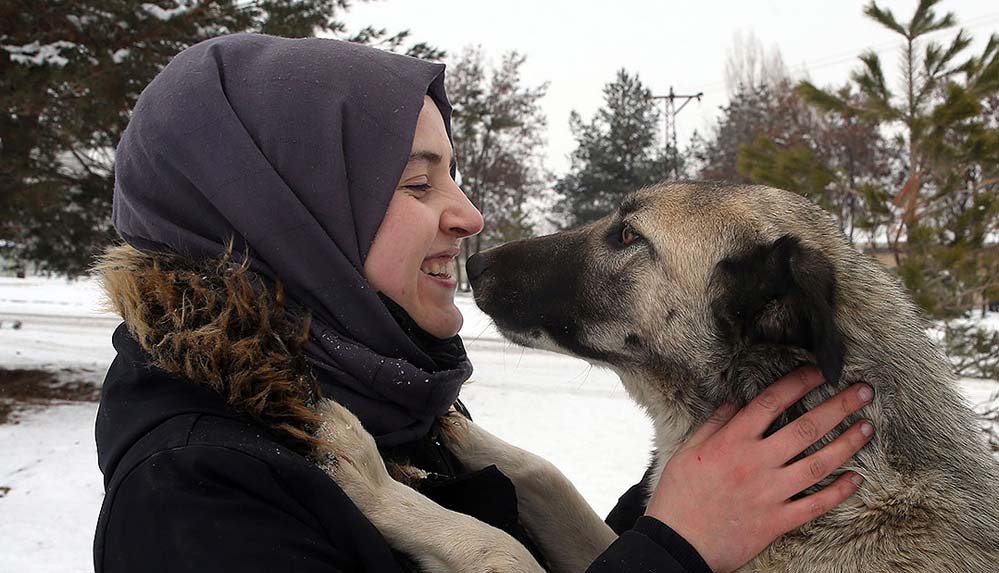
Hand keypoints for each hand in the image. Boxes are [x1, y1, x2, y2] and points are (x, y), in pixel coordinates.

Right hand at [645, 367, 873, 572]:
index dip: (799, 383)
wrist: (679, 543)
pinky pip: (816, 504)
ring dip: (847, 444)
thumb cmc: (679, 497)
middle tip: (863, 392)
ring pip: (818, 464)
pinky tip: (856, 478)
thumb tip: (735, 403)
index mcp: (732, 441)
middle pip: (806, 428)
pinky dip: (839, 492)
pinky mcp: (777, 520)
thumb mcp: (688, 452)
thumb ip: (714, 425)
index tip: (819, 372)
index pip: (771, 402)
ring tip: (867, 428)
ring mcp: (770, 492)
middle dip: (839, 406)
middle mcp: (756, 462)